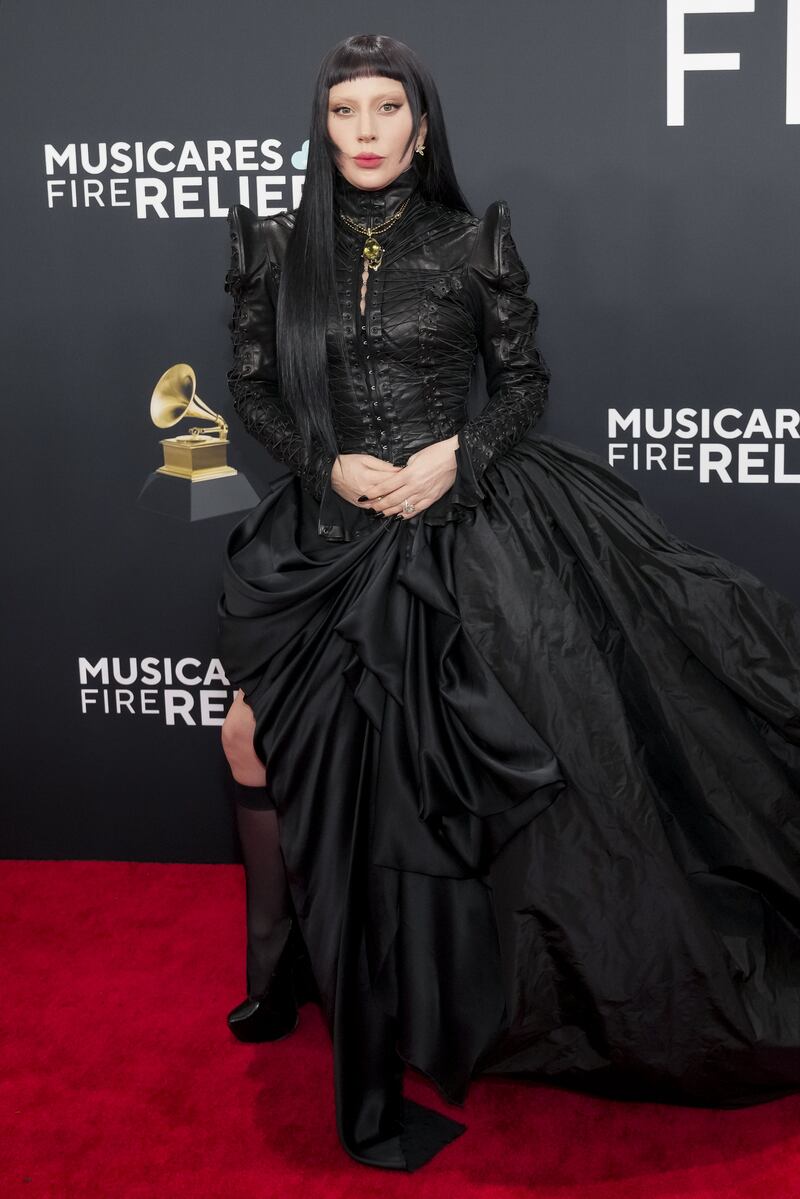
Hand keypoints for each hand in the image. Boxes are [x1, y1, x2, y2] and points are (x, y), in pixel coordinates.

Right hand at [330, 453, 405, 509]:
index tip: (412, 476)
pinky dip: (385, 508)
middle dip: (402, 491)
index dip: (403, 478)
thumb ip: (383, 465)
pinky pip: (376, 509)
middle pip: (390, 493)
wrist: (331, 474)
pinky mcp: (360, 506)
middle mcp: (368, 491)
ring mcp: (364, 501)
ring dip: (395, 502)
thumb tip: (399, 469)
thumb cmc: (348, 463)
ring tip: (406, 498)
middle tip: (412, 488)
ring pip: (384, 504)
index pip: (392, 480)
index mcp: (370, 477)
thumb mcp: (366, 459)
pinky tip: (392, 506)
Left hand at [340, 436, 458, 518]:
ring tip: (381, 515)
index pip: (386, 486)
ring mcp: (424, 494)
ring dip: (390, 512)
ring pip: (403, 506)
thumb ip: (405, 469)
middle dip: (379, 505)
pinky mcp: (432, 498)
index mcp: (408, 474)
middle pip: (392, 499)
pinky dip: (407, 514)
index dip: (374, 493)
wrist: (456, 458)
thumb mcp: (415, 457)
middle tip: (370, 509)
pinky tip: (400, 516)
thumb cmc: (436, 453)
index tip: (364, 496)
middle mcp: (414, 486)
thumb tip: (397, 475)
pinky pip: (417, 509)